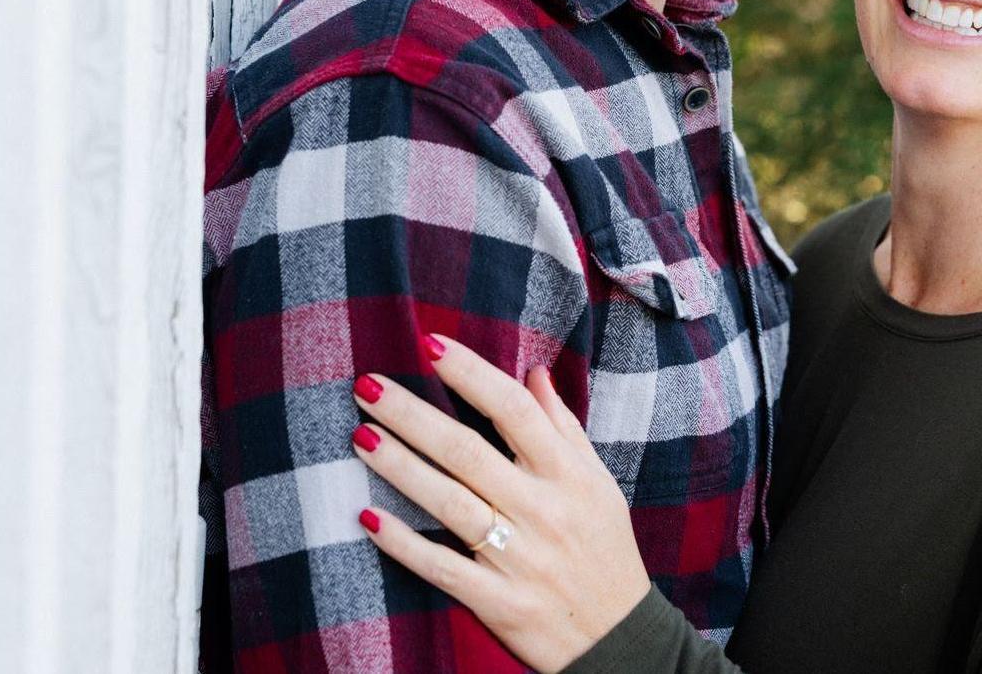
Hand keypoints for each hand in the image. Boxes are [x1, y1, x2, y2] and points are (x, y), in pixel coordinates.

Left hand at [350, 337, 651, 673]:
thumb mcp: (595, 480)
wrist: (620, 638)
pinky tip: (367, 518)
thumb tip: (534, 371)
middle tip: (367, 384)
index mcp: (567, 473)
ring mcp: (518, 557)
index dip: (470, 373)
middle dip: (413, 414)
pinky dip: (403, 544)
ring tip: (360, 435)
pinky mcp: (498, 603)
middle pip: (467, 451)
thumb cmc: (605, 547)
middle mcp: (541, 508)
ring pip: (449, 503)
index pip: (512, 409)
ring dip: (400, 468)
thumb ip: (561, 425)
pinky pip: (442, 568)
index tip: (429, 343)